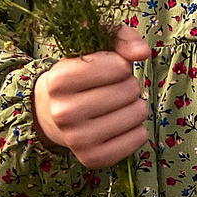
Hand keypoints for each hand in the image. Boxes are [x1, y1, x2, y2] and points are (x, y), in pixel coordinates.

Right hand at [33, 28, 152, 168]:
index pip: (118, 66)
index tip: (108, 69)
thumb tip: (144, 53)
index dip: (120, 64)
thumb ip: (121, 38)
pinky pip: (139, 138)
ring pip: (137, 113)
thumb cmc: (79, 73)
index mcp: (59, 79)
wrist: (52, 112)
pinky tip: (121, 124)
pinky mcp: (92, 159)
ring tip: (118, 105)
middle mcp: (64, 112)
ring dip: (135, 105)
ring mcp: (77, 139)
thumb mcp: (94, 46)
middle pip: (129, 89)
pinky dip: (138, 129)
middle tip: (113, 89)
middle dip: (129, 84)